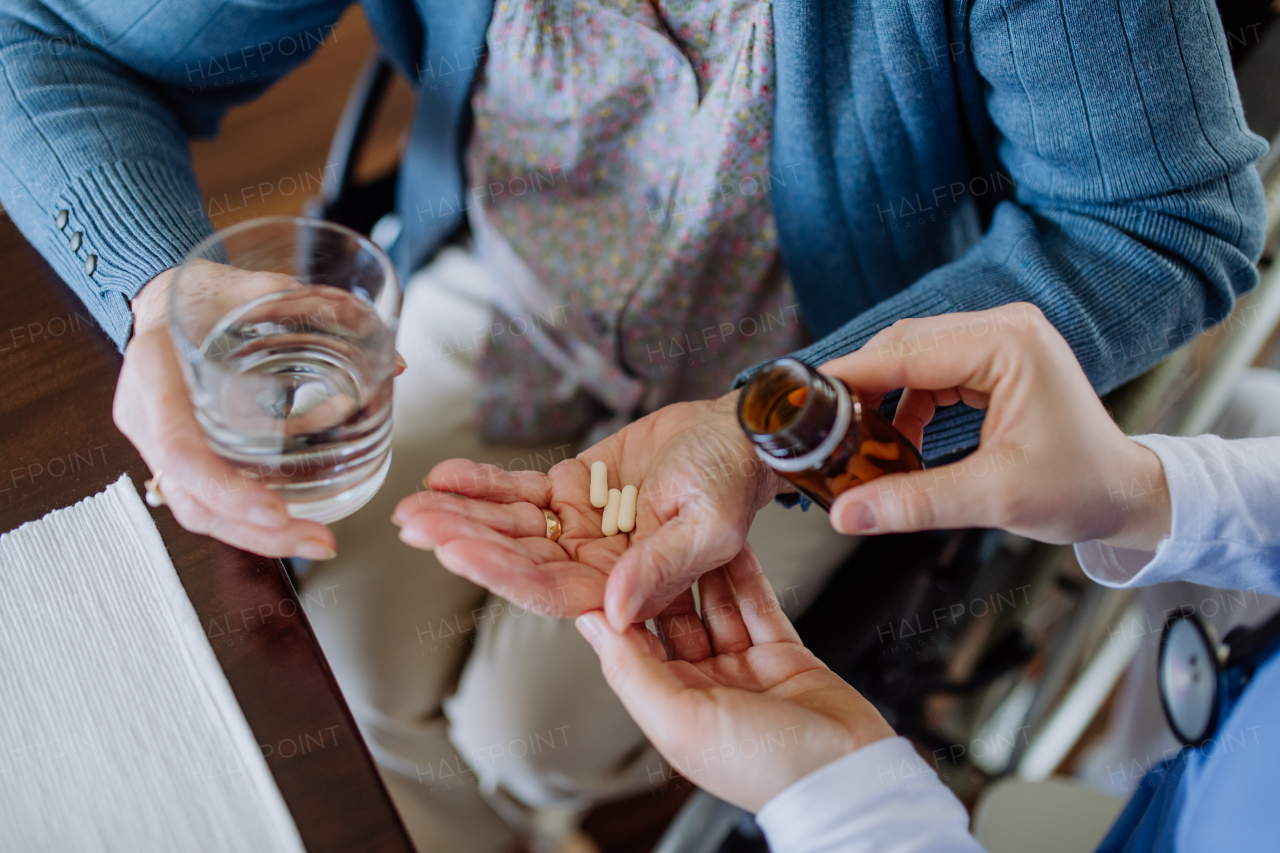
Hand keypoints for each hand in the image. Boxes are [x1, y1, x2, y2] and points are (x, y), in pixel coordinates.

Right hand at [114, 266, 347, 558]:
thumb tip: (395, 362)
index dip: (225, 488)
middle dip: (254, 532)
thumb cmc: (207, 293)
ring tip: (318, 541)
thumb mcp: (253, 289)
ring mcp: (154, 442)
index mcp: (153, 369)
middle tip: (318, 540)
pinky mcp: (176, 456)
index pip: (179, 447)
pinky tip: (295, 522)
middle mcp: (144, 414)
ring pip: (197, 508)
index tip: (275, 510)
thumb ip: (320, 316)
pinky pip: (206, 498)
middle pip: (190, 497)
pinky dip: (250, 516)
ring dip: (257, 536)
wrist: (165, 298)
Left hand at [393, 393, 788, 626]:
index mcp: (626, 585)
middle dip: (464, 540)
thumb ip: (663, 567)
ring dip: (460, 514)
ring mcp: (579, 526)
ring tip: (413, 504)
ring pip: (509, 525)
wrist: (736, 434)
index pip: (551, 588)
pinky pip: (519, 491)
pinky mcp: (572, 489)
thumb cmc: (733, 479)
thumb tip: (618, 609)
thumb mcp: (709, 525)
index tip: (456, 551)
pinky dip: (482, 483)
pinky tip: (444, 477)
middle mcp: (594, 562)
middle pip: (516, 557)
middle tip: (414, 526)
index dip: (501, 571)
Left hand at [574, 546, 893, 812]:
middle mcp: (703, 688)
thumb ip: (632, 670)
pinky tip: (734, 547)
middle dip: (664, 580)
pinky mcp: (783, 655)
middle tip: (653, 534)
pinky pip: (758, 607)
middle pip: (674, 622)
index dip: (622, 604)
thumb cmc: (761, 766)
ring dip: (705, 572)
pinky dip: (746, 577)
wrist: (844, 777)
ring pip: (717, 609)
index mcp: (671, 708)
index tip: (610, 561)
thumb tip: (591, 626)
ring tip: (692, 529)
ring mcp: (744, 670)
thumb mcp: (679, 719)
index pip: (633, 646)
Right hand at [821, 303, 1170, 549]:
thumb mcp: (992, 497)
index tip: (803, 401)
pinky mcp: (996, 360)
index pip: (906, 352)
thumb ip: (913, 502)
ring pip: (913, 357)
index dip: (850, 377)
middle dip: (861, 386)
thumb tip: (846, 513)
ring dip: (882, 396)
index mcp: (1009, 344)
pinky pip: (932, 371)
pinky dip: (906, 403)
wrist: (1125, 495)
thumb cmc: (1079, 489)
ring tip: (857, 441)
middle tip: (820, 427)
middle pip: (903, 345)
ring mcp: (1001, 341)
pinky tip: (896, 439)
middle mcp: (1004, 328)